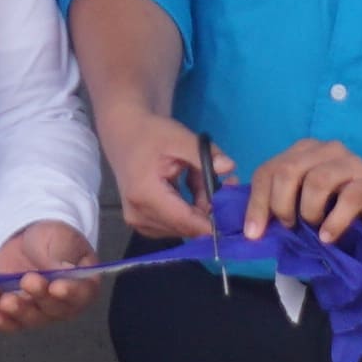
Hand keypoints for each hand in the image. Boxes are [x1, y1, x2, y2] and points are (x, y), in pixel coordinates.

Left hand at [0, 217, 101, 333]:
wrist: (27, 239)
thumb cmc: (52, 238)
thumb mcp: (60, 238)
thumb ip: (60, 256)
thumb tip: (62, 272)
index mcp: (84, 283)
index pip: (82, 293)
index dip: (70, 292)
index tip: (56, 287)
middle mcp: (66, 303)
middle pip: (56, 309)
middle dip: (40, 297)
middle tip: (27, 281)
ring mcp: (43, 310)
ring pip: (34, 319)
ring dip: (20, 312)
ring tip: (6, 301)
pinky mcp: (21, 312)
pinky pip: (14, 322)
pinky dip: (4, 322)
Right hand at [100, 101, 222, 242]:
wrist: (124, 134)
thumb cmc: (151, 133)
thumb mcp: (179, 138)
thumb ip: (204, 155)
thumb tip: (229, 167)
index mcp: (145, 195)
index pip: (186, 221)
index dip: (214, 222)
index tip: (236, 211)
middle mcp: (138, 215)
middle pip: (187, 226)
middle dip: (209, 209)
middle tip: (225, 182)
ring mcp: (138, 222)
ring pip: (184, 227)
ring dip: (199, 208)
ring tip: (199, 179)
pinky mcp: (142, 224)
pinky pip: (176, 225)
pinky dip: (189, 209)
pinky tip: (189, 188)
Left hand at [238, 138, 361, 243]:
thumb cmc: (341, 211)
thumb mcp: (305, 208)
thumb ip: (281, 209)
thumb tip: (252, 231)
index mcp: (303, 153)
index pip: (268, 171)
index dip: (257, 203)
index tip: (254, 234)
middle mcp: (325, 151)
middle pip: (287, 171)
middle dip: (280, 205)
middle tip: (289, 227)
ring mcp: (350, 163)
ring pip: (317, 181)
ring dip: (309, 212)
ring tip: (313, 229)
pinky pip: (348, 199)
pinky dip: (334, 222)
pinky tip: (328, 237)